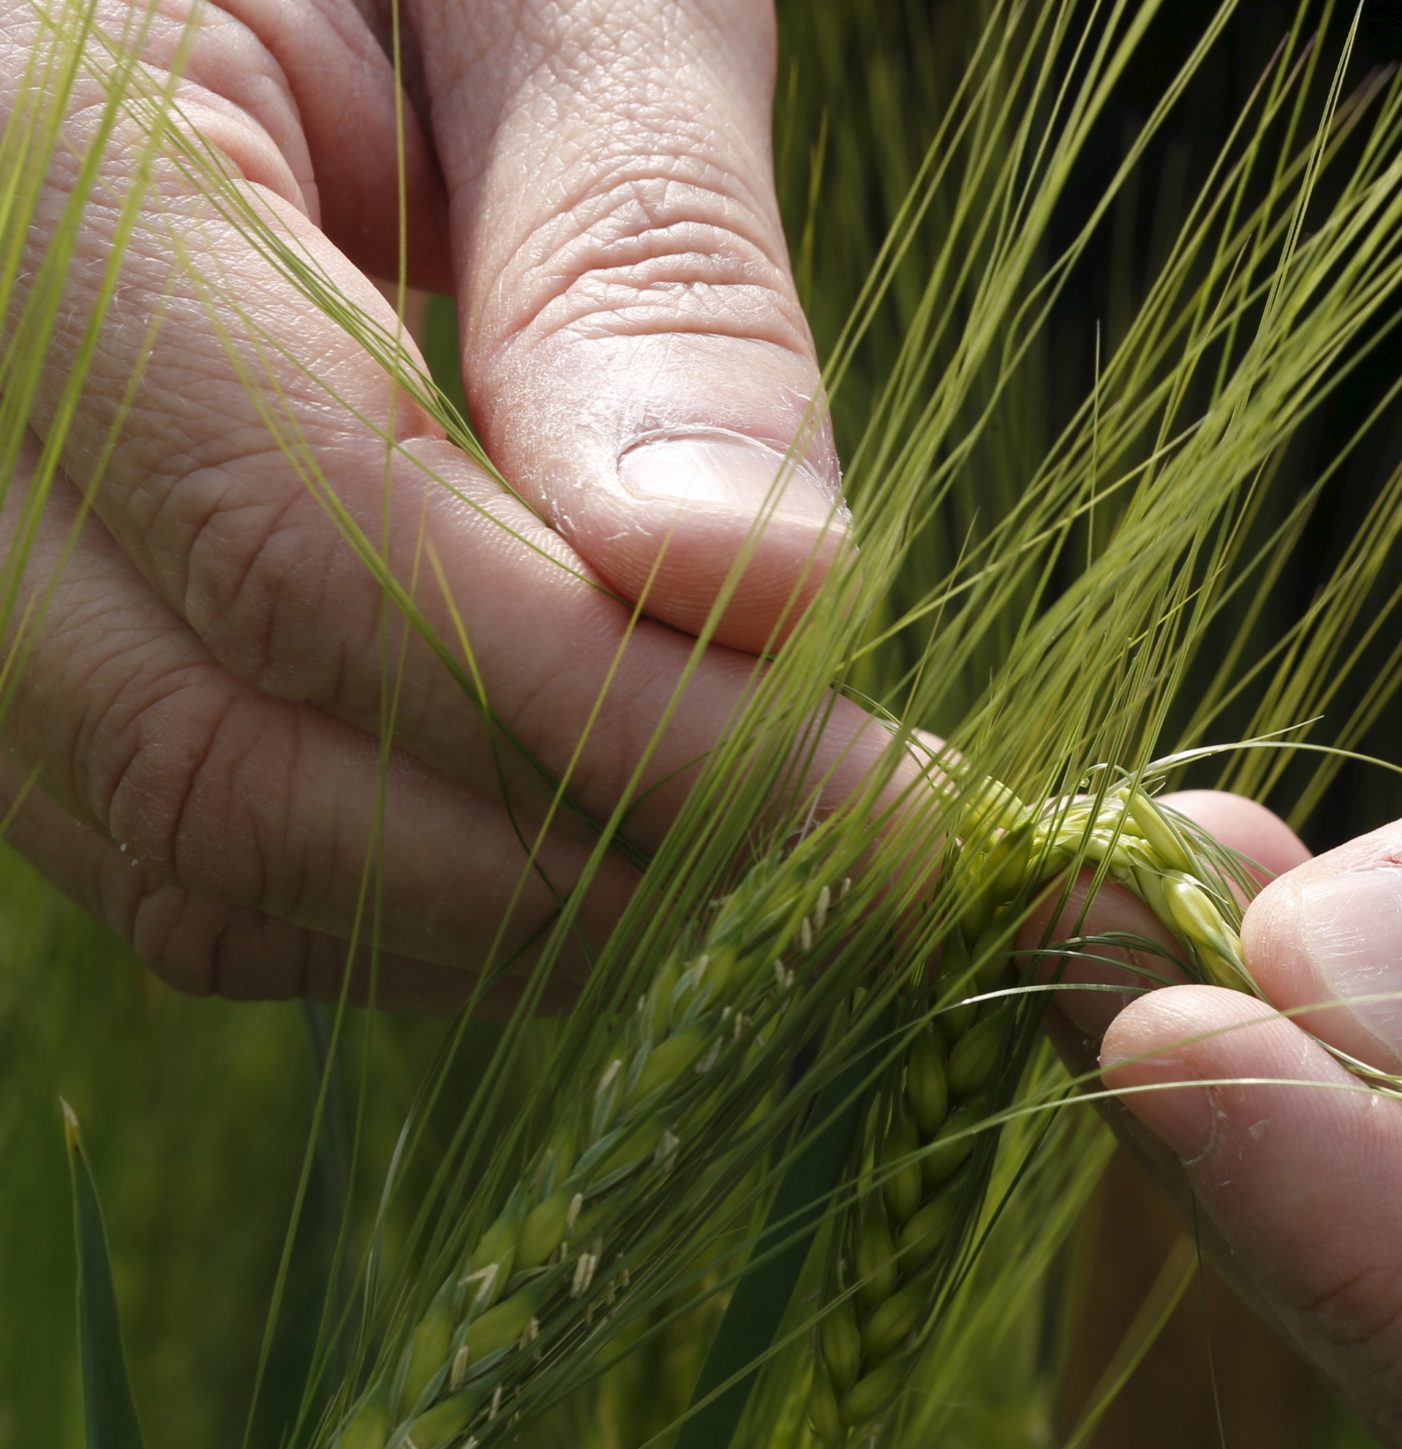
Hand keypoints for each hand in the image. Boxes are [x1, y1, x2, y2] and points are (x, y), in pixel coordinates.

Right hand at [1, 0, 869, 1004]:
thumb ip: (633, 269)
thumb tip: (753, 588)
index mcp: (19, 162)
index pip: (314, 553)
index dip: (623, 720)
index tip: (885, 811)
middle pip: (225, 758)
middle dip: (587, 860)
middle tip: (868, 870)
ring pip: (190, 842)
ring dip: (514, 905)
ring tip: (772, 854)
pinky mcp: (17, 602)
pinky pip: (172, 825)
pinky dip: (410, 869)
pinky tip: (614, 822)